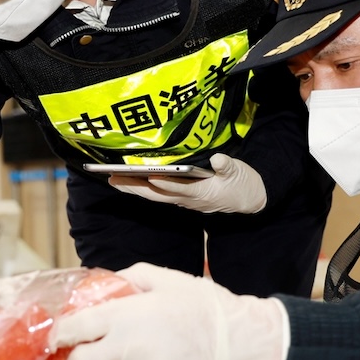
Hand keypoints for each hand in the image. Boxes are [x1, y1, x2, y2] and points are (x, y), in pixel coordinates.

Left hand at [51, 263, 289, 359]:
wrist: (239, 343)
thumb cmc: (202, 305)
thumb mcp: (164, 279)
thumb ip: (129, 279)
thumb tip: (103, 287)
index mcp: (125, 316)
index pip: (74, 329)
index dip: (61, 333)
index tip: (60, 335)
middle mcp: (127, 349)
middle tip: (83, 354)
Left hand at [108, 154, 267, 214]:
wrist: (247, 200)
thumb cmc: (241, 183)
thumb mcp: (239, 172)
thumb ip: (227, 166)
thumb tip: (218, 159)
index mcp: (202, 192)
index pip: (180, 188)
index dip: (165, 183)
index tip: (149, 176)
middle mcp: (188, 199)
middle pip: (157, 195)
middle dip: (135, 187)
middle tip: (113, 179)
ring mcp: (183, 200)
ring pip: (153, 196)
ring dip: (133, 189)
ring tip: (112, 179)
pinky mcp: (181, 198)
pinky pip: (157, 194)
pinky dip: (142, 189)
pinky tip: (129, 182)